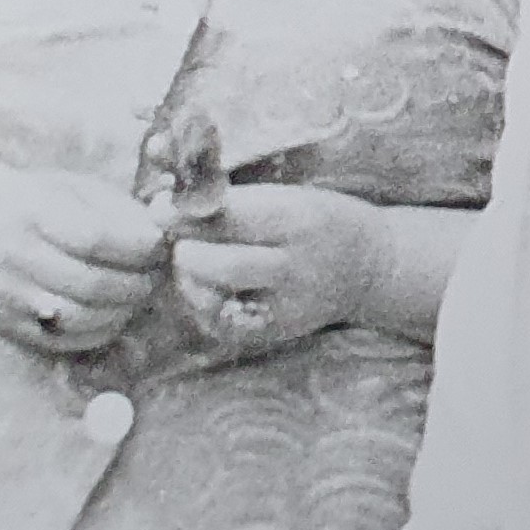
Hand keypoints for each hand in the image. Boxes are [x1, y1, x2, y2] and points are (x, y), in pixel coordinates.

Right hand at [0, 164, 168, 354]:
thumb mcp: (75, 188)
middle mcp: (14, 254)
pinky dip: (100, 330)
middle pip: (91, 283)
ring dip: (123, 310)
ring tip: (139, 293)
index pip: (94, 238)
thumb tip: (166, 229)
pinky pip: (63, 339)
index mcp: (32, 210)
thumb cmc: (37, 202)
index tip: (160, 246)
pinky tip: (114, 312)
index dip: (137, 247)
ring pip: (80, 316)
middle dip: (138, 283)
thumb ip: (120, 209)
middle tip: (158, 276)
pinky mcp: (5, 322)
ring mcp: (7, 293)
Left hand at [171, 184, 386, 355]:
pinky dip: (202, 302)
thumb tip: (171, 196)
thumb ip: (235, 200)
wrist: (368, 269)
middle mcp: (295, 267)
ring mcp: (284, 307)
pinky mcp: (273, 333)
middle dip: (185, 249)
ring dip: (189, 277)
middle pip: (220, 264)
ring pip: (215, 298)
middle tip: (174, 239)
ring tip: (191, 259)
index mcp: (299, 221)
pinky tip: (206, 285)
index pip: (231, 219)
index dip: (187, 214)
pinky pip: (220, 322)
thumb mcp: (290, 197)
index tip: (160, 207)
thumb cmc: (321, 220)